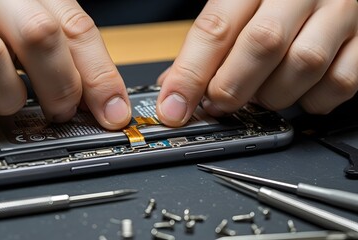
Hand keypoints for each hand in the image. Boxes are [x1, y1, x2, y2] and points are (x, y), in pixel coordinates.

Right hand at [0, 0, 130, 129]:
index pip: (73, 26)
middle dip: (60, 87)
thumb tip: (100, 99)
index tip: (112, 112)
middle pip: (38, 34)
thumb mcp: (24, 15)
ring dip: (8, 96)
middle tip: (61, 110)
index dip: (100, 75)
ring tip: (8, 100)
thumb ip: (60, 48)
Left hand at [156, 0, 357, 126]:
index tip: (173, 107)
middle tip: (218, 103)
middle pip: (262, 45)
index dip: (190, 74)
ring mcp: (341, 12)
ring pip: (303, 66)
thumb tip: (176, 87)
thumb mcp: (239, 6)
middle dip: (231, 88)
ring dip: (272, 95)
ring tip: (260, 93)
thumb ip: (211, 42)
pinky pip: (339, 82)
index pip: (216, 28)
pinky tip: (297, 91)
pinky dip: (312, 99)